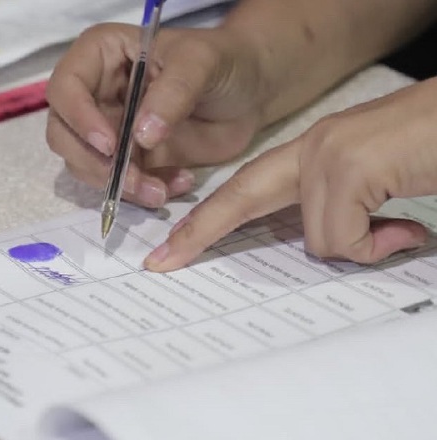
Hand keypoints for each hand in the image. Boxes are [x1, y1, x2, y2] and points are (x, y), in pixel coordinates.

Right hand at [45, 23, 265, 207]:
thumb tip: (141, 135)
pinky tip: (178, 183)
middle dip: (96, 164)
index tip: (110, 145)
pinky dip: (143, 193)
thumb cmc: (223, 61)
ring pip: (86, 166)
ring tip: (162, 190)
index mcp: (100, 55)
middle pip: (64, 135)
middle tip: (134, 180)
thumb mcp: (202, 63)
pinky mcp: (127, 160)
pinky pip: (118, 185)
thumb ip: (173, 92)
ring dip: (119, 186)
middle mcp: (94, 94)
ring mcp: (107, 130)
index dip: (79, 118)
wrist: (249, 93)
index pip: (65, 87)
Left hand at [145, 77, 436, 271]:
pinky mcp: (347, 168)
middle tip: (160, 263)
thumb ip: (349, 219)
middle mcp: (313, 148)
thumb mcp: (378, 191)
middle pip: (239, 196)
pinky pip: (342, 237)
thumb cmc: (429, 149)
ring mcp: (327, 155)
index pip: (246, 187)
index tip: (174, 246)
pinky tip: (406, 226)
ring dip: (357, 246)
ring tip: (400, 228)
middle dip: (197, 233)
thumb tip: (349, 249)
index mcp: (314, 153)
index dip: (208, 218)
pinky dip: (374, 245)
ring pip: (315, 237)